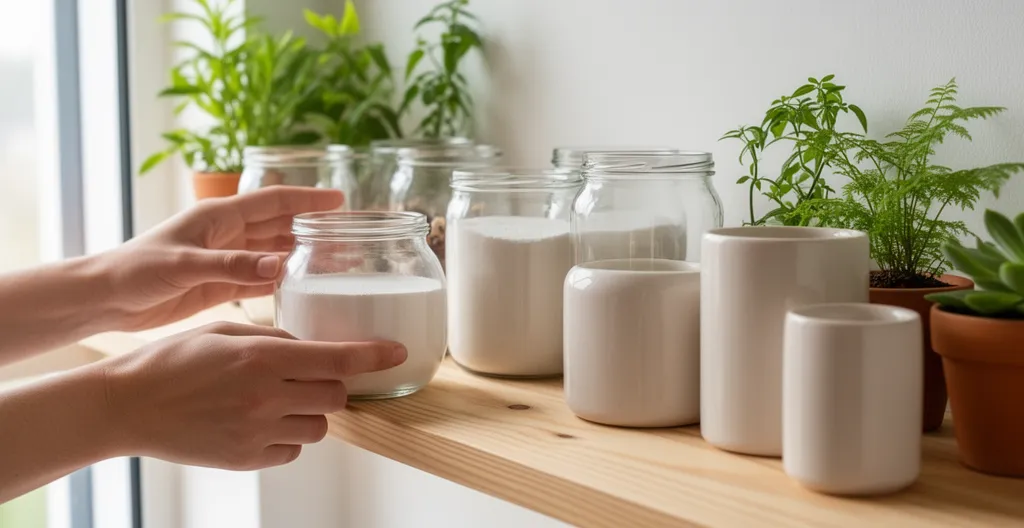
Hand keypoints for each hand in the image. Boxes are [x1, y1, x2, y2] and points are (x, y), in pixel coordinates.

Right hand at [101, 322, 406, 469]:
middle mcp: (266, 397)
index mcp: (263, 358)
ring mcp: (258, 433)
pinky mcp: (247, 459)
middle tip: (306, 376)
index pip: (337, 358)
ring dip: (310, 413)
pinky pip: (292, 451)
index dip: (374, 356)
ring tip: (276, 400)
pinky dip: (287, 438)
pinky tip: (259, 422)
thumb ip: (273, 339)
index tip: (397, 351)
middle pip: (335, 396)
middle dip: (330, 384)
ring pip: (319, 428)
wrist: (126, 405)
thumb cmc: (171, 361)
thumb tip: (308, 347)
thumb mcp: (225, 333)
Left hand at [106, 186, 342, 330]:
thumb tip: (278, 265)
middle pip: (280, 224)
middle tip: (349, 235)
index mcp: (219, 217)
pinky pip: (261, 278)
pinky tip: (304, 287)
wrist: (105, 298)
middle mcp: (226, 234)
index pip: (274, 201)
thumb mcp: (184, 265)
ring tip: (336, 261)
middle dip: (314, 227)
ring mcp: (225, 259)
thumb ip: (230, 266)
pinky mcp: (220, 283)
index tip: (340, 200)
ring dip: (302, 253)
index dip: (308, 199)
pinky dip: (283, 280)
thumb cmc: (135, 271)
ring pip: (274, 250)